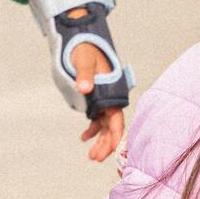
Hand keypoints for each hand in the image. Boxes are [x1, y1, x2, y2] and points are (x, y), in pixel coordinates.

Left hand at [65, 10, 123, 160]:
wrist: (82, 39)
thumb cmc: (84, 48)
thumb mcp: (83, 59)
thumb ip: (84, 74)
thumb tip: (84, 88)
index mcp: (112, 91)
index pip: (117, 119)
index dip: (115, 136)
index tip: (111, 150)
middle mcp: (111, 98)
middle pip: (112, 127)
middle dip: (106, 144)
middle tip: (94, 158)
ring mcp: (104, 100)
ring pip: (105, 126)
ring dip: (100, 140)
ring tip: (91, 155)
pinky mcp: (96, 100)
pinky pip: (97, 120)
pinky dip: (92, 130)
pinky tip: (83, 138)